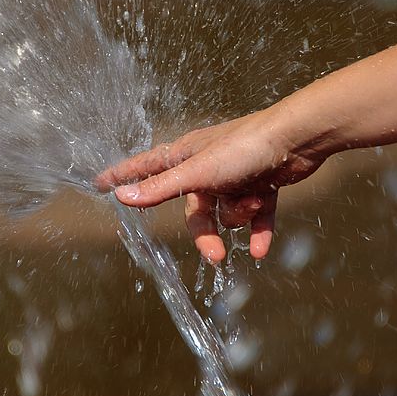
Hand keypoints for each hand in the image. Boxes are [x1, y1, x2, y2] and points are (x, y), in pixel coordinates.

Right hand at [95, 108, 328, 262]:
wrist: (297, 139)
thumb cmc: (245, 147)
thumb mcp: (198, 172)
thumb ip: (161, 188)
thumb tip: (121, 197)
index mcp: (187, 155)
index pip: (145, 167)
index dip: (123, 176)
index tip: (98, 184)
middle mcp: (208, 166)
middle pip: (195, 210)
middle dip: (205, 233)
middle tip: (215, 256)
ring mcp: (236, 176)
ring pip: (227, 214)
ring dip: (240, 217)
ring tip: (254, 201)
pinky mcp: (262, 184)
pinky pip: (257, 217)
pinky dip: (259, 232)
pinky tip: (260, 252)